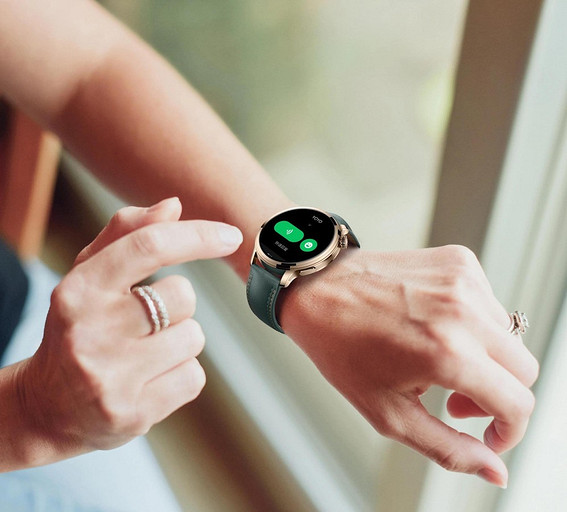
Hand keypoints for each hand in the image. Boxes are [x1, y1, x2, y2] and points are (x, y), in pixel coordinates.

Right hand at [16, 198, 242, 461]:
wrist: (48, 407)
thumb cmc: (80, 329)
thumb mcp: (89, 277)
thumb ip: (127, 235)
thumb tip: (172, 206)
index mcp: (79, 291)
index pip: (148, 247)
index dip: (198, 236)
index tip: (231, 235)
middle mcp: (90, 332)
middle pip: (183, 296)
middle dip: (177, 305)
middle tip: (145, 322)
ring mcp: (109, 378)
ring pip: (193, 337)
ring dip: (180, 341)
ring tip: (143, 354)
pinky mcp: (132, 415)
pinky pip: (194, 378)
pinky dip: (181, 375)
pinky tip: (149, 380)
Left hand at [279, 245, 538, 486]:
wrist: (318, 290)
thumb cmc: (343, 349)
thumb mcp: (389, 413)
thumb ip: (448, 448)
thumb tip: (494, 469)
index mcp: (447, 353)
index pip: (518, 402)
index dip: (508, 429)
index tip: (488, 435)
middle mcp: (463, 312)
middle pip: (524, 369)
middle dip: (498, 393)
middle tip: (455, 397)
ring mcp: (463, 280)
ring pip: (508, 336)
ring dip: (485, 357)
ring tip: (439, 360)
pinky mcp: (458, 260)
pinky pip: (489, 303)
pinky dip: (473, 323)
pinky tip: (435, 326)